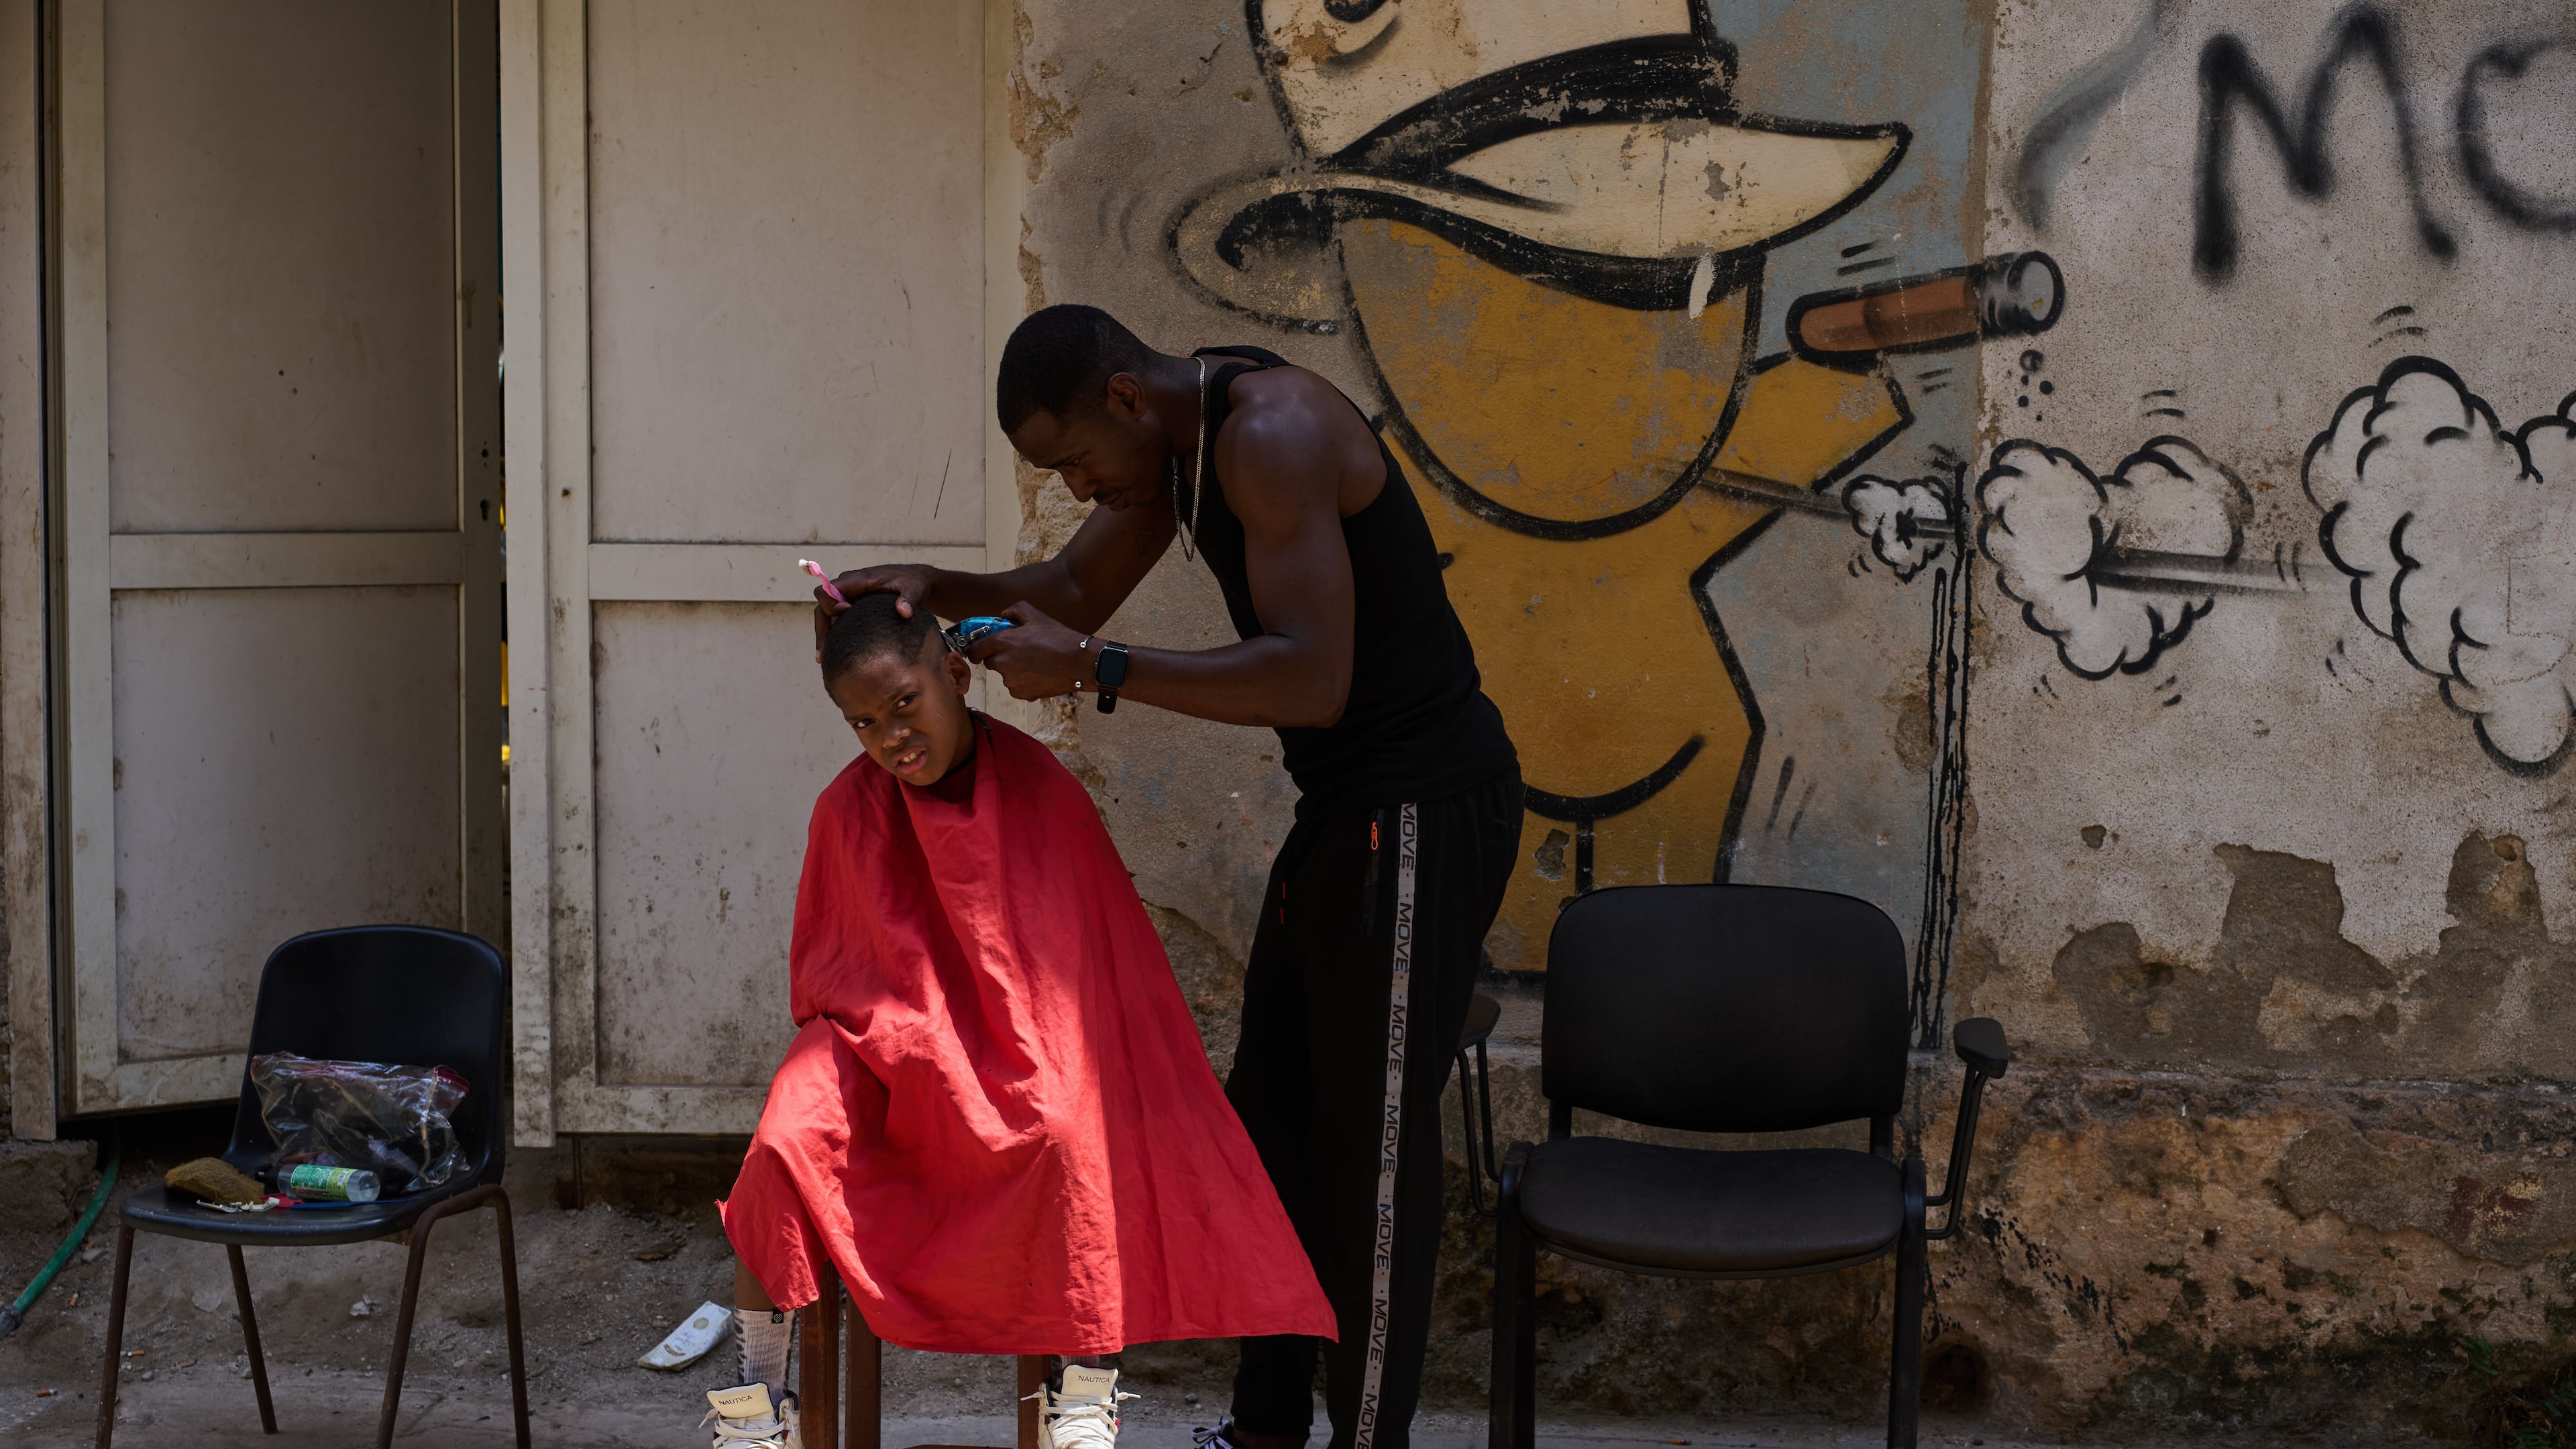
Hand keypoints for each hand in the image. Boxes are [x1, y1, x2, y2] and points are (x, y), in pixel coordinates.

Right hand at [812, 563, 940, 654]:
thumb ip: (909, 598)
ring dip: (824, 637)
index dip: (831, 603)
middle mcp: (847, 589)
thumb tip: (903, 612)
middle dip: (821, 630)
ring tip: (823, 659)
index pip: (827, 590)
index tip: (846, 612)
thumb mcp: (914, 588)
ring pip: (827, 617)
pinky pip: (838, 622)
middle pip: (822, 608)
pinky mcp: (853, 610)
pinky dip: (835, 638)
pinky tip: (836, 657)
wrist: (915, 582)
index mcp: (856, 580)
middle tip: (825, 653)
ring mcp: (849, 600)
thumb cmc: (912, 582)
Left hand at [966, 603, 1093, 700]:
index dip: (977, 650)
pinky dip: (1024, 682)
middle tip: (1018, 652)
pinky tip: (1039, 673)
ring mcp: (1011, 681)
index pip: (975, 650)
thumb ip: (1014, 611)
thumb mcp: (1036, 615)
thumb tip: (1003, 616)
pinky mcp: (1022, 693)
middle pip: (990, 663)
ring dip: (1013, 670)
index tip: (981, 650)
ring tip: (1034, 662)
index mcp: (1002, 642)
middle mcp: (1003, 663)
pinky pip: (1017, 687)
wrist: (1079, 663)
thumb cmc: (1058, 638)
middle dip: (1000, 657)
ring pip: (1005, 675)